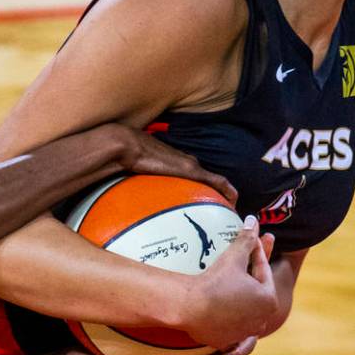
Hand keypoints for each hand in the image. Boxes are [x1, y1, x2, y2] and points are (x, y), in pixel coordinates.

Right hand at [109, 125, 236, 203]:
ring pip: (215, 180)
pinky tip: (234, 202)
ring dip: (224, 194)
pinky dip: (227, 191)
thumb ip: (135, 186)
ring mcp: (190, 165)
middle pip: (208, 178)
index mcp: (173, 162)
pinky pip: (217, 182)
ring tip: (230, 208)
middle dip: (217, 191)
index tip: (207, 200)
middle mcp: (185, 161)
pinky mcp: (192, 170)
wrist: (127, 146)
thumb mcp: (133, 174)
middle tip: (223, 206)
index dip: (203, 186)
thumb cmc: (125, 158)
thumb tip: (120, 200)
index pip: (194, 174)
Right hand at [181, 216, 276, 348]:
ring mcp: (244, 332)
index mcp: (269, 300)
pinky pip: (230, 323)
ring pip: (245, 309)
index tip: (250, 238)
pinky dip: (228, 314)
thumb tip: (253, 220)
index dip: (256, 251)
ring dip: (241, 295)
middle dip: (250, 274)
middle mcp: (261, 319)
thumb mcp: (233, 257)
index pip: (263, 270)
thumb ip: (246, 239)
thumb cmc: (214, 281)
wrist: (189, 307)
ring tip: (233, 281)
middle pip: (256, 291)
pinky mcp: (227, 341)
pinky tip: (222, 302)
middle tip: (242, 258)